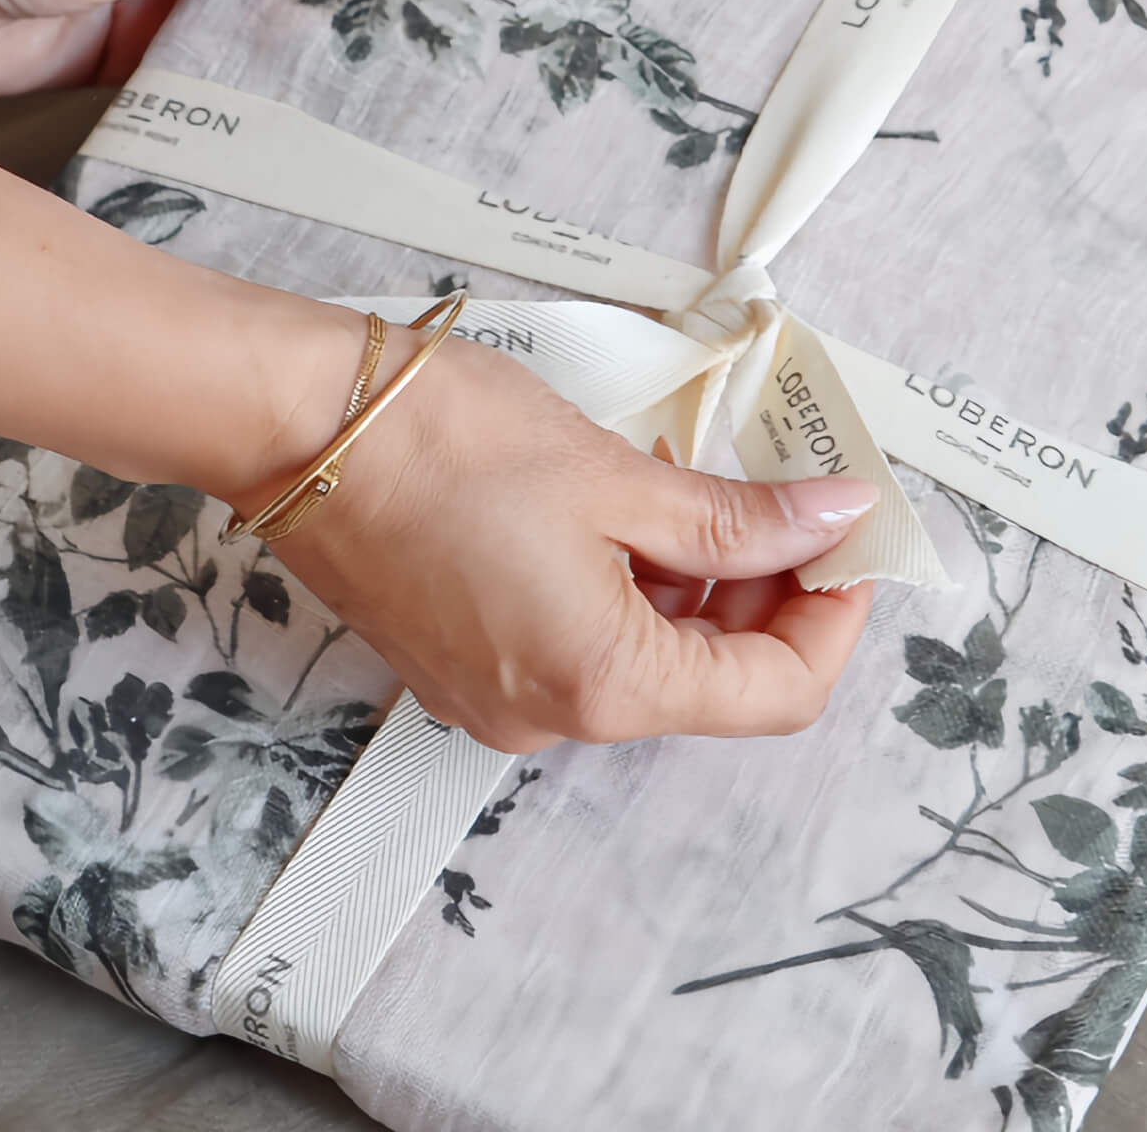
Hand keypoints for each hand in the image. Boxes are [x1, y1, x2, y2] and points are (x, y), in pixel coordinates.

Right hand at [233, 327, 878, 753]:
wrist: (297, 427)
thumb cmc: (442, 441)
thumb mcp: (615, 476)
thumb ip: (738, 519)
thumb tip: (834, 521)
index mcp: (601, 684)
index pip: (775, 692)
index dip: (832, 614)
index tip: (848, 538)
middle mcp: (549, 720)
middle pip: (708, 684)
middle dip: (766, 596)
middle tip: (787, 498)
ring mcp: (496, 700)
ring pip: (642, 664)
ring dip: (693, 589)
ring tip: (694, 489)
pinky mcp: (460, 666)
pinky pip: (576, 648)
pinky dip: (622, 592)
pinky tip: (624, 512)